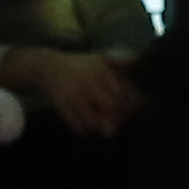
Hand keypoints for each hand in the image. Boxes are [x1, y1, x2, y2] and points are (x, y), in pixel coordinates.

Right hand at [4, 46, 137, 134]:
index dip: (128, 105)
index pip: (119, 92)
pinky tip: (89, 129)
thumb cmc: (80, 64)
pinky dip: (84, 130)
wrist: (50, 67)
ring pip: (92, 119)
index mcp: (100, 71)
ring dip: (101, 127)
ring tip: (105, 130)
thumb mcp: (100, 59)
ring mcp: (74, 96)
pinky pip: (76, 124)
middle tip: (119, 125)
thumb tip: (138, 60)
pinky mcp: (63, 106)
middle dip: (117, 119)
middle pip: (109, 107)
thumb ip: (119, 61)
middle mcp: (88, 83)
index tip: (134, 113)